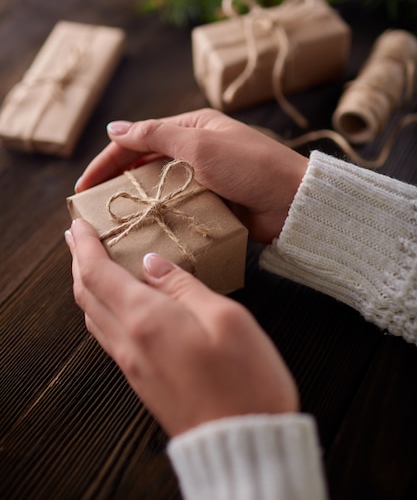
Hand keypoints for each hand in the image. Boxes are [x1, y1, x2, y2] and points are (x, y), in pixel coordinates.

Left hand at [65, 219, 298, 436]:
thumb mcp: (225, 317)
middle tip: (76, 237)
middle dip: (78, 261)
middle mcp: (129, 342)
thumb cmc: (244, 380)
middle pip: (87, 295)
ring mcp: (133, 365)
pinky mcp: (143, 380)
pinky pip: (108, 336)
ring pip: (94, 317)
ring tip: (91, 264)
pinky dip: (102, 309)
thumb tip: (152, 264)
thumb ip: (184, 287)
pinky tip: (116, 304)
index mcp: (146, 319)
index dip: (84, 246)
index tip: (78, 223)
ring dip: (87, 285)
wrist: (241, 443)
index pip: (98, 273)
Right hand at [75, 109, 307, 242]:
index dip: (108, 161)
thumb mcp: (200, 144)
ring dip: (139, 202)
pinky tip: (145, 230)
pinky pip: (178, 209)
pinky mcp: (212, 204)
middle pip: (146, 165)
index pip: (138, 139)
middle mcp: (195, 151)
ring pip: (160, 190)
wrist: (294, 202)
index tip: (85, 186)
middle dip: (119, 183)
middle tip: (93, 208)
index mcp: (192, 128)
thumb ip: (156, 135)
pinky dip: (161, 217)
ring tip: (114, 222)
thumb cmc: (251, 166)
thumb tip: (115, 127)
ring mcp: (204, 180)